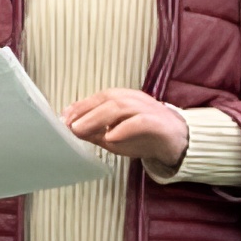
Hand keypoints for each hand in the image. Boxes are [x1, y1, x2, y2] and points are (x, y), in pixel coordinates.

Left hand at [62, 89, 189, 173]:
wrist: (176, 142)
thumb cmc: (143, 136)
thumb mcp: (114, 136)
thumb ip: (95, 132)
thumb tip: (73, 129)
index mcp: (122, 99)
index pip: (98, 98)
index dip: (80, 106)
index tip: (64, 118)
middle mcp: (133, 100)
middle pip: (107, 99)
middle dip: (85, 111)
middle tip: (70, 125)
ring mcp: (146, 109)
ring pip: (120, 107)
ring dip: (98, 118)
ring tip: (82, 130)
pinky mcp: (158, 122)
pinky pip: (139, 122)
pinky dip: (123, 129)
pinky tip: (110, 137)